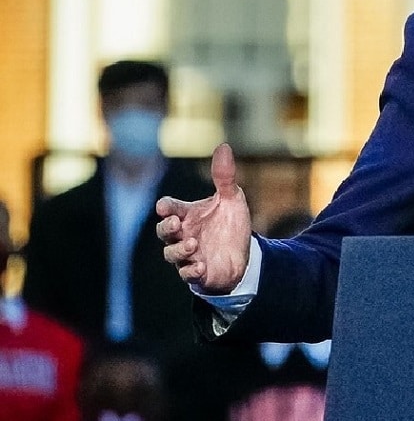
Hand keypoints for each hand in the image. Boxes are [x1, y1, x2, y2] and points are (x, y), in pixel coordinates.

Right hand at [156, 143, 251, 293]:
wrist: (244, 255)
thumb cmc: (231, 225)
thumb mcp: (232, 199)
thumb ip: (224, 176)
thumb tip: (223, 146)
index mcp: (188, 214)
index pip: (169, 208)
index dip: (165, 207)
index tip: (165, 207)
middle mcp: (184, 234)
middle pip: (163, 231)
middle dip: (166, 228)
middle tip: (175, 224)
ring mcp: (188, 255)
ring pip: (171, 254)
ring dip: (179, 250)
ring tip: (193, 244)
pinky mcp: (198, 273)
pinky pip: (187, 274)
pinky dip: (191, 270)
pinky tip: (201, 265)